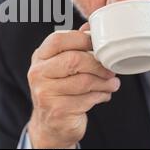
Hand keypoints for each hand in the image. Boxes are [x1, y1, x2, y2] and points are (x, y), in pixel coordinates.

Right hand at [27, 23, 120, 148]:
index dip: (82, 39)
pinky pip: (87, 99)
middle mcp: (38, 73)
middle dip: (98, 64)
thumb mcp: (61, 65)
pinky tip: (103, 95)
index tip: (99, 45)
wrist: (50, 124)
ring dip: (104, 83)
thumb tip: (91, 25)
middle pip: (73, 60)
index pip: (58, 40)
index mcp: (39, 57)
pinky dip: (100, 96)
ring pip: (84, 81)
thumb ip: (74, 46)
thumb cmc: (59, 90)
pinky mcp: (57, 111)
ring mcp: (45, 93)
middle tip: (111, 69)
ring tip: (112, 83)